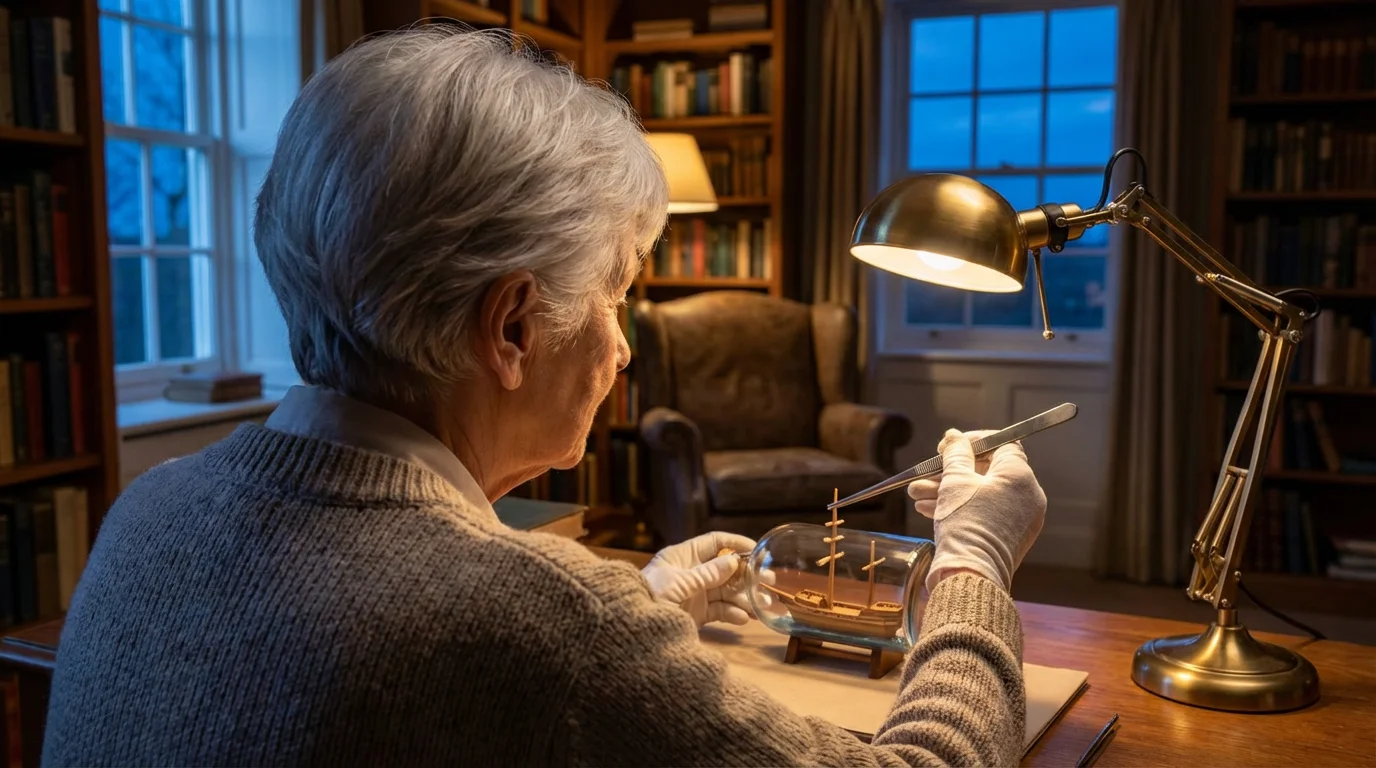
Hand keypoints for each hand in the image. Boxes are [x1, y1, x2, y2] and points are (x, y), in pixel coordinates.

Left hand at [641, 532, 756, 625]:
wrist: (633, 633)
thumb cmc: (650, 598)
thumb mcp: (678, 583)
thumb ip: (706, 573)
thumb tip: (733, 561)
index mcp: (681, 557)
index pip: (713, 543)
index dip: (735, 544)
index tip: (757, 550)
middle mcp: (690, 573)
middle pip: (724, 569)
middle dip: (746, 575)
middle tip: (768, 582)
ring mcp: (694, 594)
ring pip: (726, 592)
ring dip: (745, 597)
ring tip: (763, 605)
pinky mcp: (696, 615)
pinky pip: (719, 611)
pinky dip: (732, 614)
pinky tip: (743, 619)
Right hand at [907, 429, 1046, 592]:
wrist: (971, 574)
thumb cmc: (964, 524)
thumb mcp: (955, 481)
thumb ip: (956, 454)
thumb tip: (955, 437)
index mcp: (1020, 477)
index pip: (1002, 444)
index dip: (974, 441)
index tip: (949, 447)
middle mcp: (1027, 496)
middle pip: (988, 471)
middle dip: (951, 471)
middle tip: (927, 473)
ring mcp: (1021, 519)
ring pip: (982, 494)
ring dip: (949, 491)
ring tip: (917, 495)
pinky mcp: (1011, 537)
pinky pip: (986, 513)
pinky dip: (962, 508)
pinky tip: (930, 509)